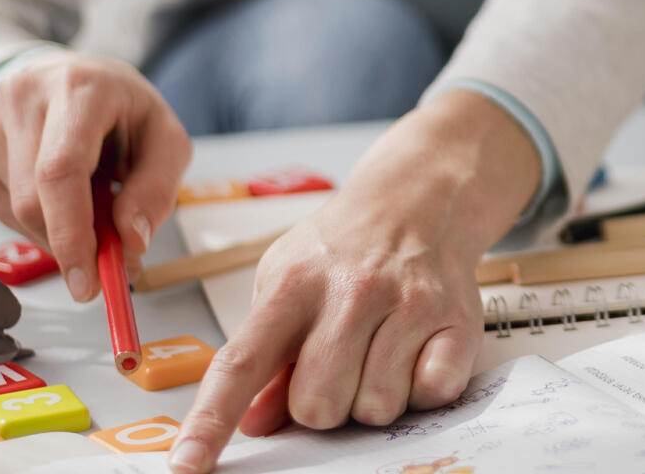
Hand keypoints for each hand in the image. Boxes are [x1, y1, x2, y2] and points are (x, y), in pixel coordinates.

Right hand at [0, 52, 191, 300]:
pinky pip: (4, 213)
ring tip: (94, 205)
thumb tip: (130, 241)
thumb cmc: (122, 109)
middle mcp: (24, 100)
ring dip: (59, 233)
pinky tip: (63, 200)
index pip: (60, 170)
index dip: (71, 233)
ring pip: (17, 213)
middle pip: (33, 200)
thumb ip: (156, 190)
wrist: (76, 79)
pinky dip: (39, 225)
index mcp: (77, 88)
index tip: (87, 281)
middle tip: (107, 266)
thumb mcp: (164, 139)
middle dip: (70, 246)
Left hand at [169, 90, 539, 472]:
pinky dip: (422, 386)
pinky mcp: (458, 321)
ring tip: (379, 349)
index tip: (186, 467)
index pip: (241, 364)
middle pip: (317, 406)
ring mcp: (408, 304)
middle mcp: (350, 291)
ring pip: (375, 409)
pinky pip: (431, 395)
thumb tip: (252, 420)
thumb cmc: (344, 248)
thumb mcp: (286, 282)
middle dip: (324, 402)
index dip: (210, 422)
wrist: (420, 198)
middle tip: (338, 362)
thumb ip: (266, 353)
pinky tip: (416, 348)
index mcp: (292, 285)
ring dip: (374, 395)